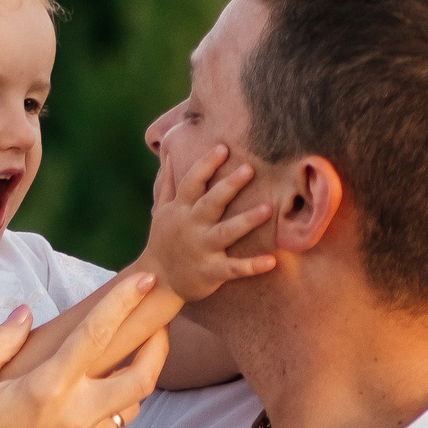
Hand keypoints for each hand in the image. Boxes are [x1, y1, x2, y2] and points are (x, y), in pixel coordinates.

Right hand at [0, 280, 168, 427]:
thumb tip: (26, 314)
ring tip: (126, 363)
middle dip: (158, 346)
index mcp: (46, 389)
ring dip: (134, 381)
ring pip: (130, 407)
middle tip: (158, 326)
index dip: (124, 302)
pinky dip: (104, 414)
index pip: (97, 334)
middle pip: (142, 377)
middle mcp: (76, 417)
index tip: (144, 280)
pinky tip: (82, 408)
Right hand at [139, 144, 277, 303]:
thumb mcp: (161, 210)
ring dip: (246, 221)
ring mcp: (201, 249)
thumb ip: (168, 182)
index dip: (206, 165)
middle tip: (249, 169)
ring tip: (267, 209)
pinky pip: (233, 268)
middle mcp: (190, 227)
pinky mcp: (210, 271)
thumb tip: (169, 152)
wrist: (156, 280)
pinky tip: (271, 261)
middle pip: (210, 203)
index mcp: (180, 209)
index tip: (223, 147)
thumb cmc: (163, 240)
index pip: (192, 182)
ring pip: (225, 233)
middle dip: (229, 186)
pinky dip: (252, 266)